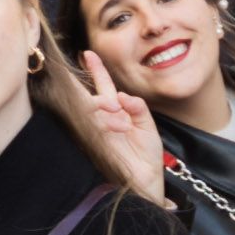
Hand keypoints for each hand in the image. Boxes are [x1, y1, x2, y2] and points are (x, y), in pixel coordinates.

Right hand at [75, 51, 168, 203]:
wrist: (146, 180)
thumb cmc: (146, 155)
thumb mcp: (147, 126)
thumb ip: (138, 108)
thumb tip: (122, 97)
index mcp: (117, 111)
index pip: (103, 86)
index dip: (96, 70)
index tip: (89, 53)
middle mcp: (103, 118)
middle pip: (87, 94)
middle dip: (86, 84)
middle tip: (102, 88)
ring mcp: (97, 129)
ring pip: (90, 108)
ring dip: (105, 107)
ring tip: (122, 120)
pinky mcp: (94, 142)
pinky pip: (94, 123)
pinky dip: (107, 120)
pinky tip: (120, 124)